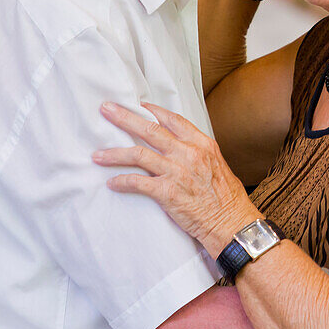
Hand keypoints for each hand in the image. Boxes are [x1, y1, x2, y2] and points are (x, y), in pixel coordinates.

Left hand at [94, 102, 260, 253]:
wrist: (231, 223)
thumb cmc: (227, 198)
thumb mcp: (217, 165)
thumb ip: (198, 153)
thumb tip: (180, 148)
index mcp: (202, 144)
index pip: (173, 120)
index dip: (153, 111)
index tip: (139, 106)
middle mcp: (188, 153)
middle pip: (149, 129)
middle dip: (124, 118)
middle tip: (106, 109)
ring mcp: (176, 171)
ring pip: (138, 154)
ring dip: (114, 154)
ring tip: (96, 155)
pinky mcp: (167, 192)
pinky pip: (137, 182)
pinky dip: (122, 182)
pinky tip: (112, 182)